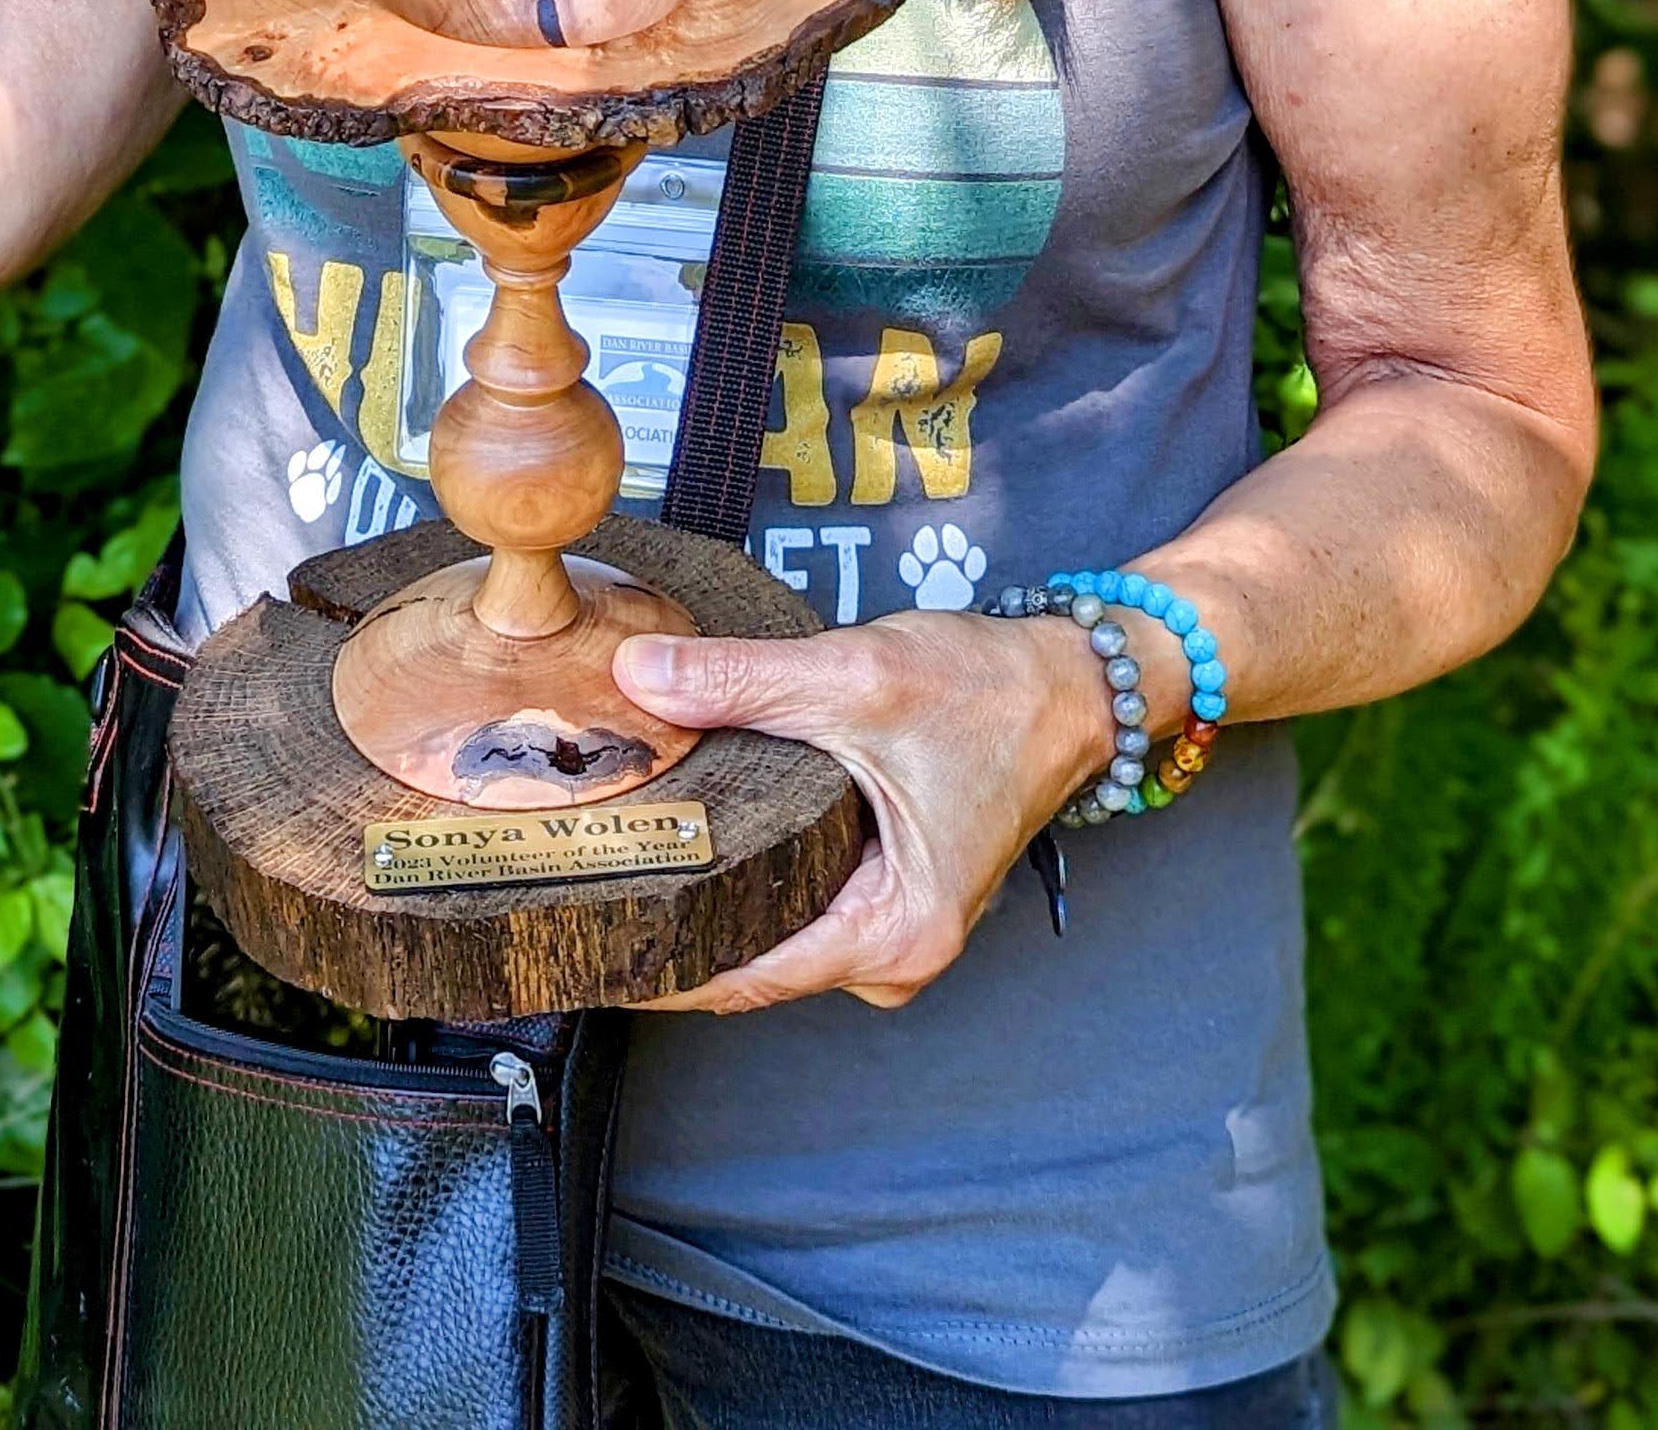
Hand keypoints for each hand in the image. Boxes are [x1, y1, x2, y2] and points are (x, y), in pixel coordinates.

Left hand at [608, 605, 1164, 1013]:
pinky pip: (804, 901)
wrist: (1073, 684)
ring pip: (777, 928)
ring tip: (628, 852)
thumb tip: (638, 680)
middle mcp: (896, 955)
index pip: (743, 979)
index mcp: (894, 937)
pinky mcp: (891, 892)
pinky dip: (756, 870)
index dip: (658, 965)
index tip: (584, 944)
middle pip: (754, 959)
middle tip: (584, 880)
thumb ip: (743, 682)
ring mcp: (895, 928)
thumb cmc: (990, 696)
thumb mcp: (856, 679)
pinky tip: (705, 830)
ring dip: (716, 892)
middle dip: (675, 923)